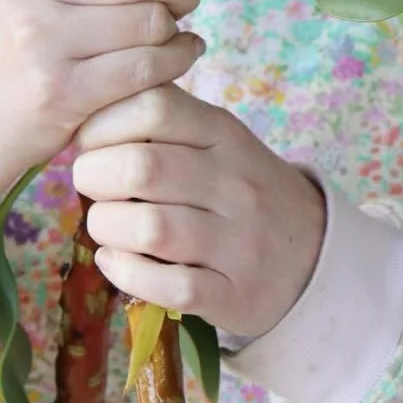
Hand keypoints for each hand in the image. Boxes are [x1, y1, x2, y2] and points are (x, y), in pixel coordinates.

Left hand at [72, 85, 325, 340]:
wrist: (313, 254)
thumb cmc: (241, 188)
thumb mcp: (216, 139)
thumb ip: (164, 119)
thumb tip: (89, 110)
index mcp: (224, 134)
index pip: (154, 107)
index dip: (104, 122)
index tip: (90, 141)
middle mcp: (234, 184)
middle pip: (142, 168)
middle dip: (94, 176)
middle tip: (90, 184)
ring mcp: (237, 242)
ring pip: (150, 230)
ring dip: (106, 227)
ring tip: (104, 224)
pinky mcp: (233, 294)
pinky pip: (168, 286)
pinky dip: (127, 273)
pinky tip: (116, 261)